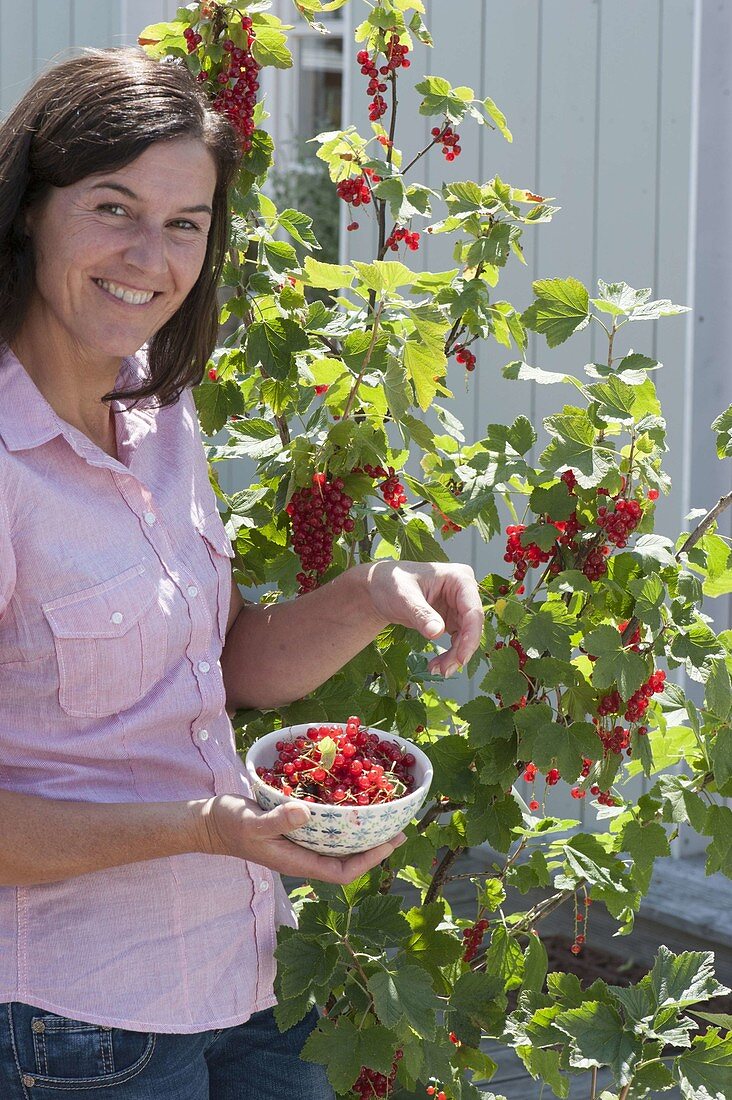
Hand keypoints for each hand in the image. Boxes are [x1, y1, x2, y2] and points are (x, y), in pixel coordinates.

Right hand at [198, 794, 405, 883]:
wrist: (209, 822)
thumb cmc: (230, 825)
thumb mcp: (251, 821)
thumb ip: (277, 819)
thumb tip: (305, 812)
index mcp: (298, 862)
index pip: (343, 872)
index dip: (369, 861)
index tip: (390, 842)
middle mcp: (303, 856)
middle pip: (347, 860)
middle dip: (374, 847)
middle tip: (398, 827)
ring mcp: (299, 844)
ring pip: (338, 846)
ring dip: (361, 834)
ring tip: (383, 815)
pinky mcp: (295, 829)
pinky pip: (327, 830)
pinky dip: (343, 820)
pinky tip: (351, 803)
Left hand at [362, 560, 483, 676]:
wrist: (380, 587)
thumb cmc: (391, 582)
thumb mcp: (404, 597)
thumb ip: (421, 614)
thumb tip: (437, 633)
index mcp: (459, 578)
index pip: (473, 610)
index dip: (471, 636)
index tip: (461, 658)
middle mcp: (464, 592)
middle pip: (472, 627)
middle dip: (461, 651)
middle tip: (444, 671)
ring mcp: (459, 606)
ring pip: (466, 637)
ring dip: (454, 657)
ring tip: (436, 670)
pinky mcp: (452, 619)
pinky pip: (457, 641)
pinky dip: (448, 655)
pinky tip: (436, 665)